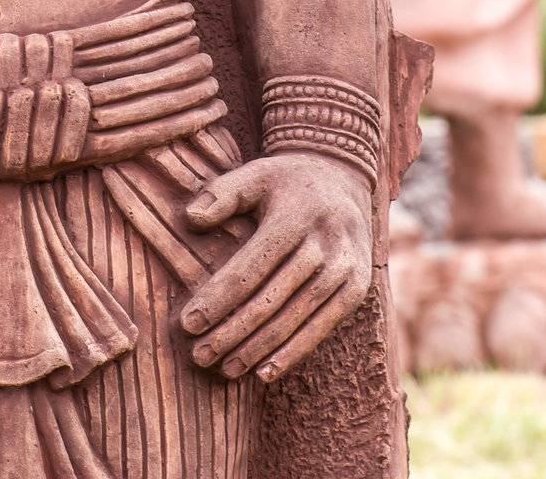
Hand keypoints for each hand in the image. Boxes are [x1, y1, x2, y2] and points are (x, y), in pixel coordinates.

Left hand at [180, 153, 371, 383]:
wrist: (343, 177)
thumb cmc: (285, 180)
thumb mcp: (255, 173)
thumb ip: (221, 194)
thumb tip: (190, 219)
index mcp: (295, 215)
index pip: (250, 266)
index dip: (218, 298)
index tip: (188, 324)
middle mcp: (325, 243)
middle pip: (271, 298)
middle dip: (232, 331)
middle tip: (200, 356)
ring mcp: (345, 268)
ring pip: (295, 318)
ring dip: (259, 349)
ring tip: (225, 369)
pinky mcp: (356, 287)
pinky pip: (322, 326)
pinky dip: (294, 352)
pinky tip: (264, 372)